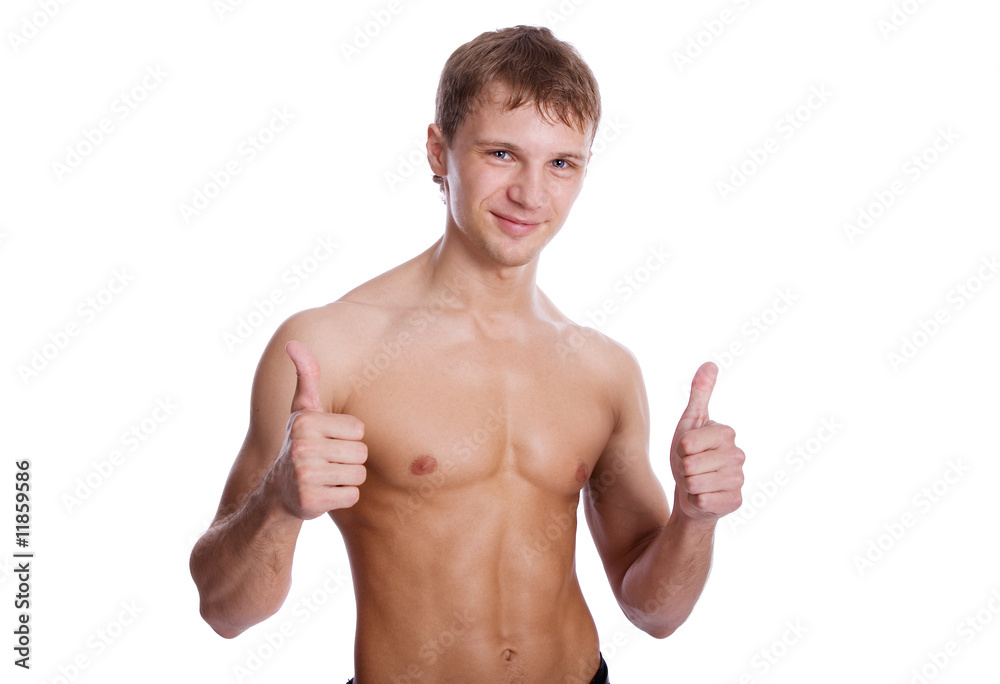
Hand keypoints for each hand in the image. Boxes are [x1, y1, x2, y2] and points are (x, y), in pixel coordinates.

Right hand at [266, 340, 366, 518]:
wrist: (279, 492)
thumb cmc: (300, 444)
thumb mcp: (302, 410)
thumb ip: (306, 376)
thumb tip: (293, 343)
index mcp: (304, 421)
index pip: (358, 430)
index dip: (348, 438)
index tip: (326, 441)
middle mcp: (301, 447)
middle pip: (361, 453)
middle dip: (349, 460)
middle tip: (325, 462)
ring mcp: (304, 476)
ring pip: (358, 475)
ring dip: (347, 479)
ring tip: (325, 477)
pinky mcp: (311, 501)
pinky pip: (352, 496)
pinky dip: (343, 497)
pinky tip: (324, 494)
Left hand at [670, 362, 743, 521]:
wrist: (694, 492)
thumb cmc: (690, 454)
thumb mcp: (690, 422)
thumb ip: (700, 394)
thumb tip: (710, 363)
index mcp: (726, 433)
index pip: (686, 442)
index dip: (680, 449)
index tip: (687, 450)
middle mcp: (738, 455)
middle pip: (689, 463)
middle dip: (682, 468)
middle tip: (691, 468)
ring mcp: (739, 480)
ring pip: (695, 483)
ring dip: (688, 485)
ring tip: (696, 482)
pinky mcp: (735, 502)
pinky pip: (702, 501)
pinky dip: (696, 501)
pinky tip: (705, 497)